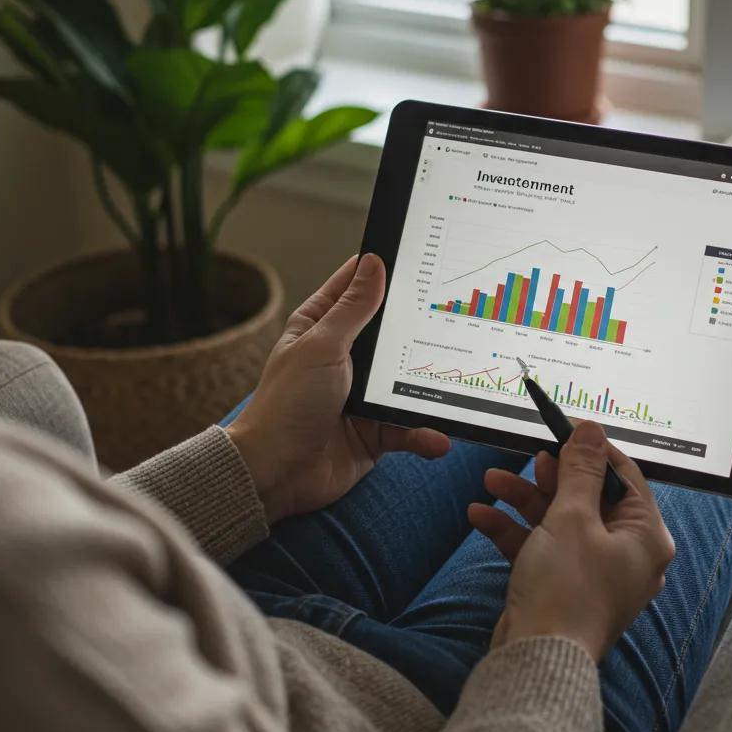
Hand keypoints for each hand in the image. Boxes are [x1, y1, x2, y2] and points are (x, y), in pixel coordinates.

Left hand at [228, 254, 449, 523]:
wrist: (276, 474)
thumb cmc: (286, 405)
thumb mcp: (322, 346)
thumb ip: (353, 309)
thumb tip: (374, 264)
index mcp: (321, 328)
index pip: (354, 288)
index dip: (381, 272)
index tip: (419, 257)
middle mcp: (344, 358)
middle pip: (391, 333)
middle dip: (419, 328)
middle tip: (455, 313)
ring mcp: (362, 395)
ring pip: (407, 381)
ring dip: (429, 386)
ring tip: (454, 381)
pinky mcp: (376, 430)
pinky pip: (409, 427)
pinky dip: (424, 433)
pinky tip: (437, 437)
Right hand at [468, 421, 675, 661]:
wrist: (536, 659)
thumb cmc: (566, 589)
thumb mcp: (572, 517)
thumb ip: (580, 469)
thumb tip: (592, 430)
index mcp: (645, 537)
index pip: (623, 477)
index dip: (592, 450)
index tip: (564, 429)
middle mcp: (626, 555)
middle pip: (588, 497)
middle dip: (548, 476)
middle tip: (525, 457)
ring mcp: (593, 573)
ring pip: (559, 521)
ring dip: (523, 499)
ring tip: (490, 481)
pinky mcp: (563, 587)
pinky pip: (542, 547)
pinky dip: (514, 531)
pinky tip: (481, 515)